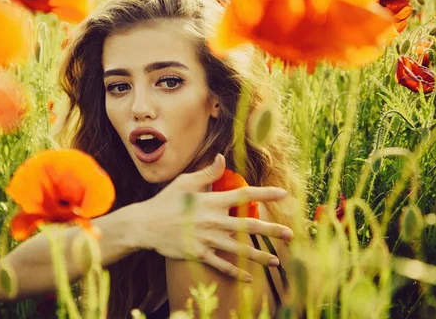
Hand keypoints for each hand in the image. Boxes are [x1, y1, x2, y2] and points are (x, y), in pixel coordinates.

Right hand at [133, 153, 293, 281]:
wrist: (145, 225)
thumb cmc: (165, 201)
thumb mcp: (185, 182)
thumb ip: (206, 172)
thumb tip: (222, 158)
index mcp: (211, 200)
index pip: (243, 195)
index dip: (264, 194)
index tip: (283, 195)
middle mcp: (213, 220)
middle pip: (248, 225)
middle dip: (271, 230)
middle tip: (289, 234)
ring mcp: (207, 239)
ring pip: (239, 249)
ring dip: (260, 256)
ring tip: (276, 261)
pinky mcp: (199, 254)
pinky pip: (221, 265)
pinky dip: (235, 272)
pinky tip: (248, 277)